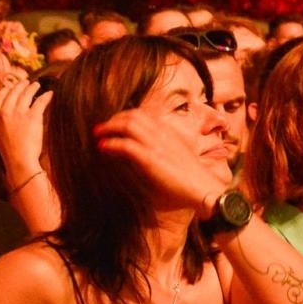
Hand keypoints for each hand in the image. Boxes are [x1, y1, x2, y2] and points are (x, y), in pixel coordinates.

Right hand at [0, 79, 51, 185]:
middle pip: (13, 93)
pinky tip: (49, 94)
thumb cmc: (10, 151)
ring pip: (26, 94)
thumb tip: (6, 111)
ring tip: (37, 85)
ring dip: (32, 87)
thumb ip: (0, 121)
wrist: (19, 160)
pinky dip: (46, 96)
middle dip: (20, 85)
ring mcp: (18, 113)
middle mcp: (5, 113)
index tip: (11, 86)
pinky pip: (40, 101)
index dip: (7, 89)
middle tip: (26, 82)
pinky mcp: (33, 116)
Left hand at [94, 107, 231, 210]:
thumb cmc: (191, 182)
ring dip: (109, 127)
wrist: (204, 189)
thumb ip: (161, 152)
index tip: (114, 124)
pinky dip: (111, 144)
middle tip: (102, 128)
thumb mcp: (177, 159)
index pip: (144, 114)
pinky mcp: (151, 160)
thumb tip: (142, 157)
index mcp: (170, 132)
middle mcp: (163, 134)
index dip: (126, 116)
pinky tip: (102, 147)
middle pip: (133, 114)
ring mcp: (157, 145)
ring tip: (98, 134)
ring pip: (128, 124)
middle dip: (114, 118)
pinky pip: (126, 145)